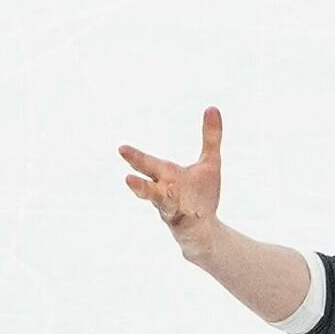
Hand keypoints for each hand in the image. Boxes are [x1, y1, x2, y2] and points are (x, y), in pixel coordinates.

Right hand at [120, 107, 225, 252]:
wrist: (203, 226)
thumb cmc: (202, 193)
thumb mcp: (210, 163)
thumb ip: (211, 137)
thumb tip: (212, 107)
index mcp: (167, 175)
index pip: (148, 164)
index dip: (135, 157)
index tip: (122, 148)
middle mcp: (164, 192)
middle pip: (149, 187)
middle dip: (139, 183)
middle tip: (128, 178)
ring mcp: (172, 211)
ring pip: (162, 205)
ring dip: (159, 202)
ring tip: (154, 203)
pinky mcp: (182, 225)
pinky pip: (181, 221)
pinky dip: (184, 217)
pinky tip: (190, 215)